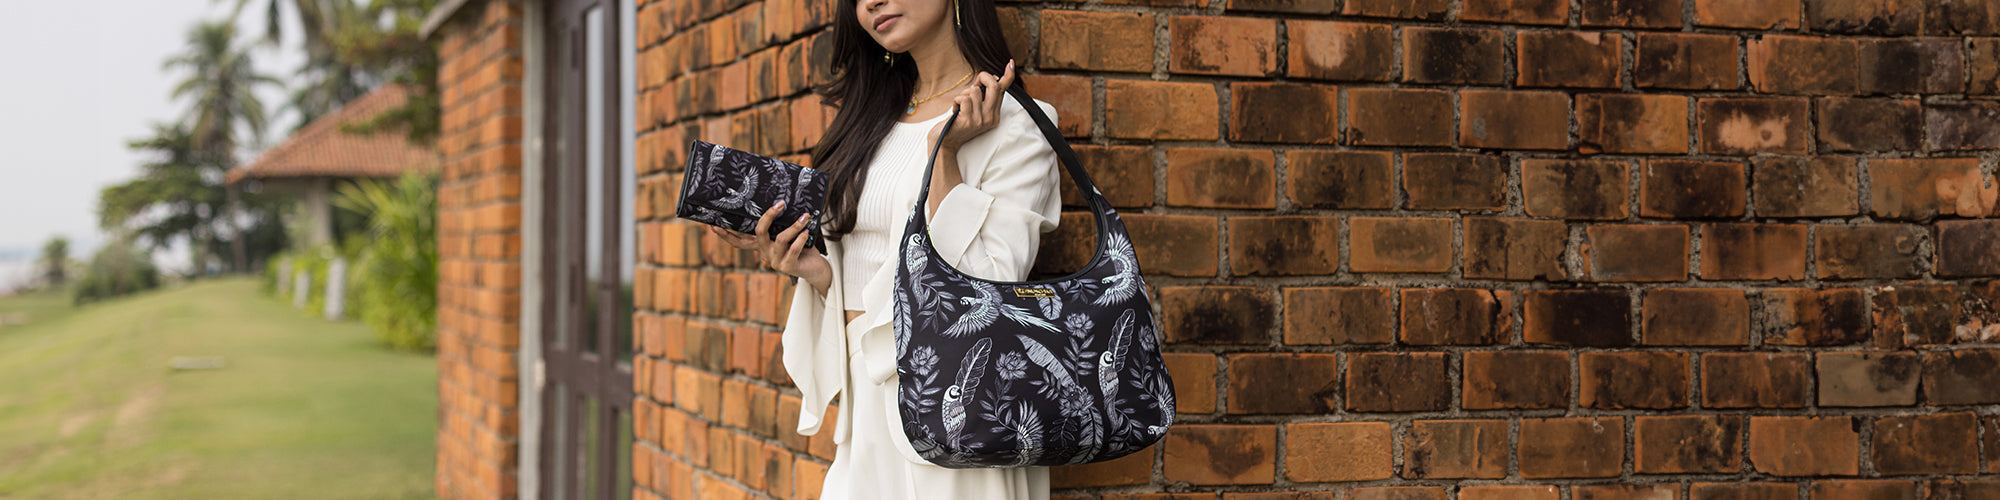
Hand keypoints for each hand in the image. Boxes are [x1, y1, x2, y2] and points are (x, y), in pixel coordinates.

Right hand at [708, 200, 830, 289]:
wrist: (815, 267)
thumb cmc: (802, 245)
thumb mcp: (789, 232)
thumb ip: (782, 223)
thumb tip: (783, 201)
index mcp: (761, 245)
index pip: (739, 241)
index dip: (726, 235)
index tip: (713, 225)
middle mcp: (765, 253)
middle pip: (759, 232)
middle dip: (768, 216)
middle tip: (780, 204)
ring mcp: (775, 261)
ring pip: (781, 238)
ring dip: (794, 226)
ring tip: (804, 217)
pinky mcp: (787, 267)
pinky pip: (793, 249)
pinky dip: (801, 238)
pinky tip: (807, 232)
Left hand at [928, 59, 1016, 150]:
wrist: (945, 142)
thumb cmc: (957, 122)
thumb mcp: (973, 109)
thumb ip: (982, 96)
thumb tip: (991, 77)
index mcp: (994, 114)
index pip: (1004, 91)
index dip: (1008, 75)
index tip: (1011, 63)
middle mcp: (990, 117)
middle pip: (994, 86)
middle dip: (982, 77)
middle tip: (973, 84)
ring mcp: (980, 120)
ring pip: (975, 91)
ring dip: (963, 94)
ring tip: (959, 105)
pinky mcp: (968, 121)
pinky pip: (964, 99)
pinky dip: (956, 100)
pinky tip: (954, 109)